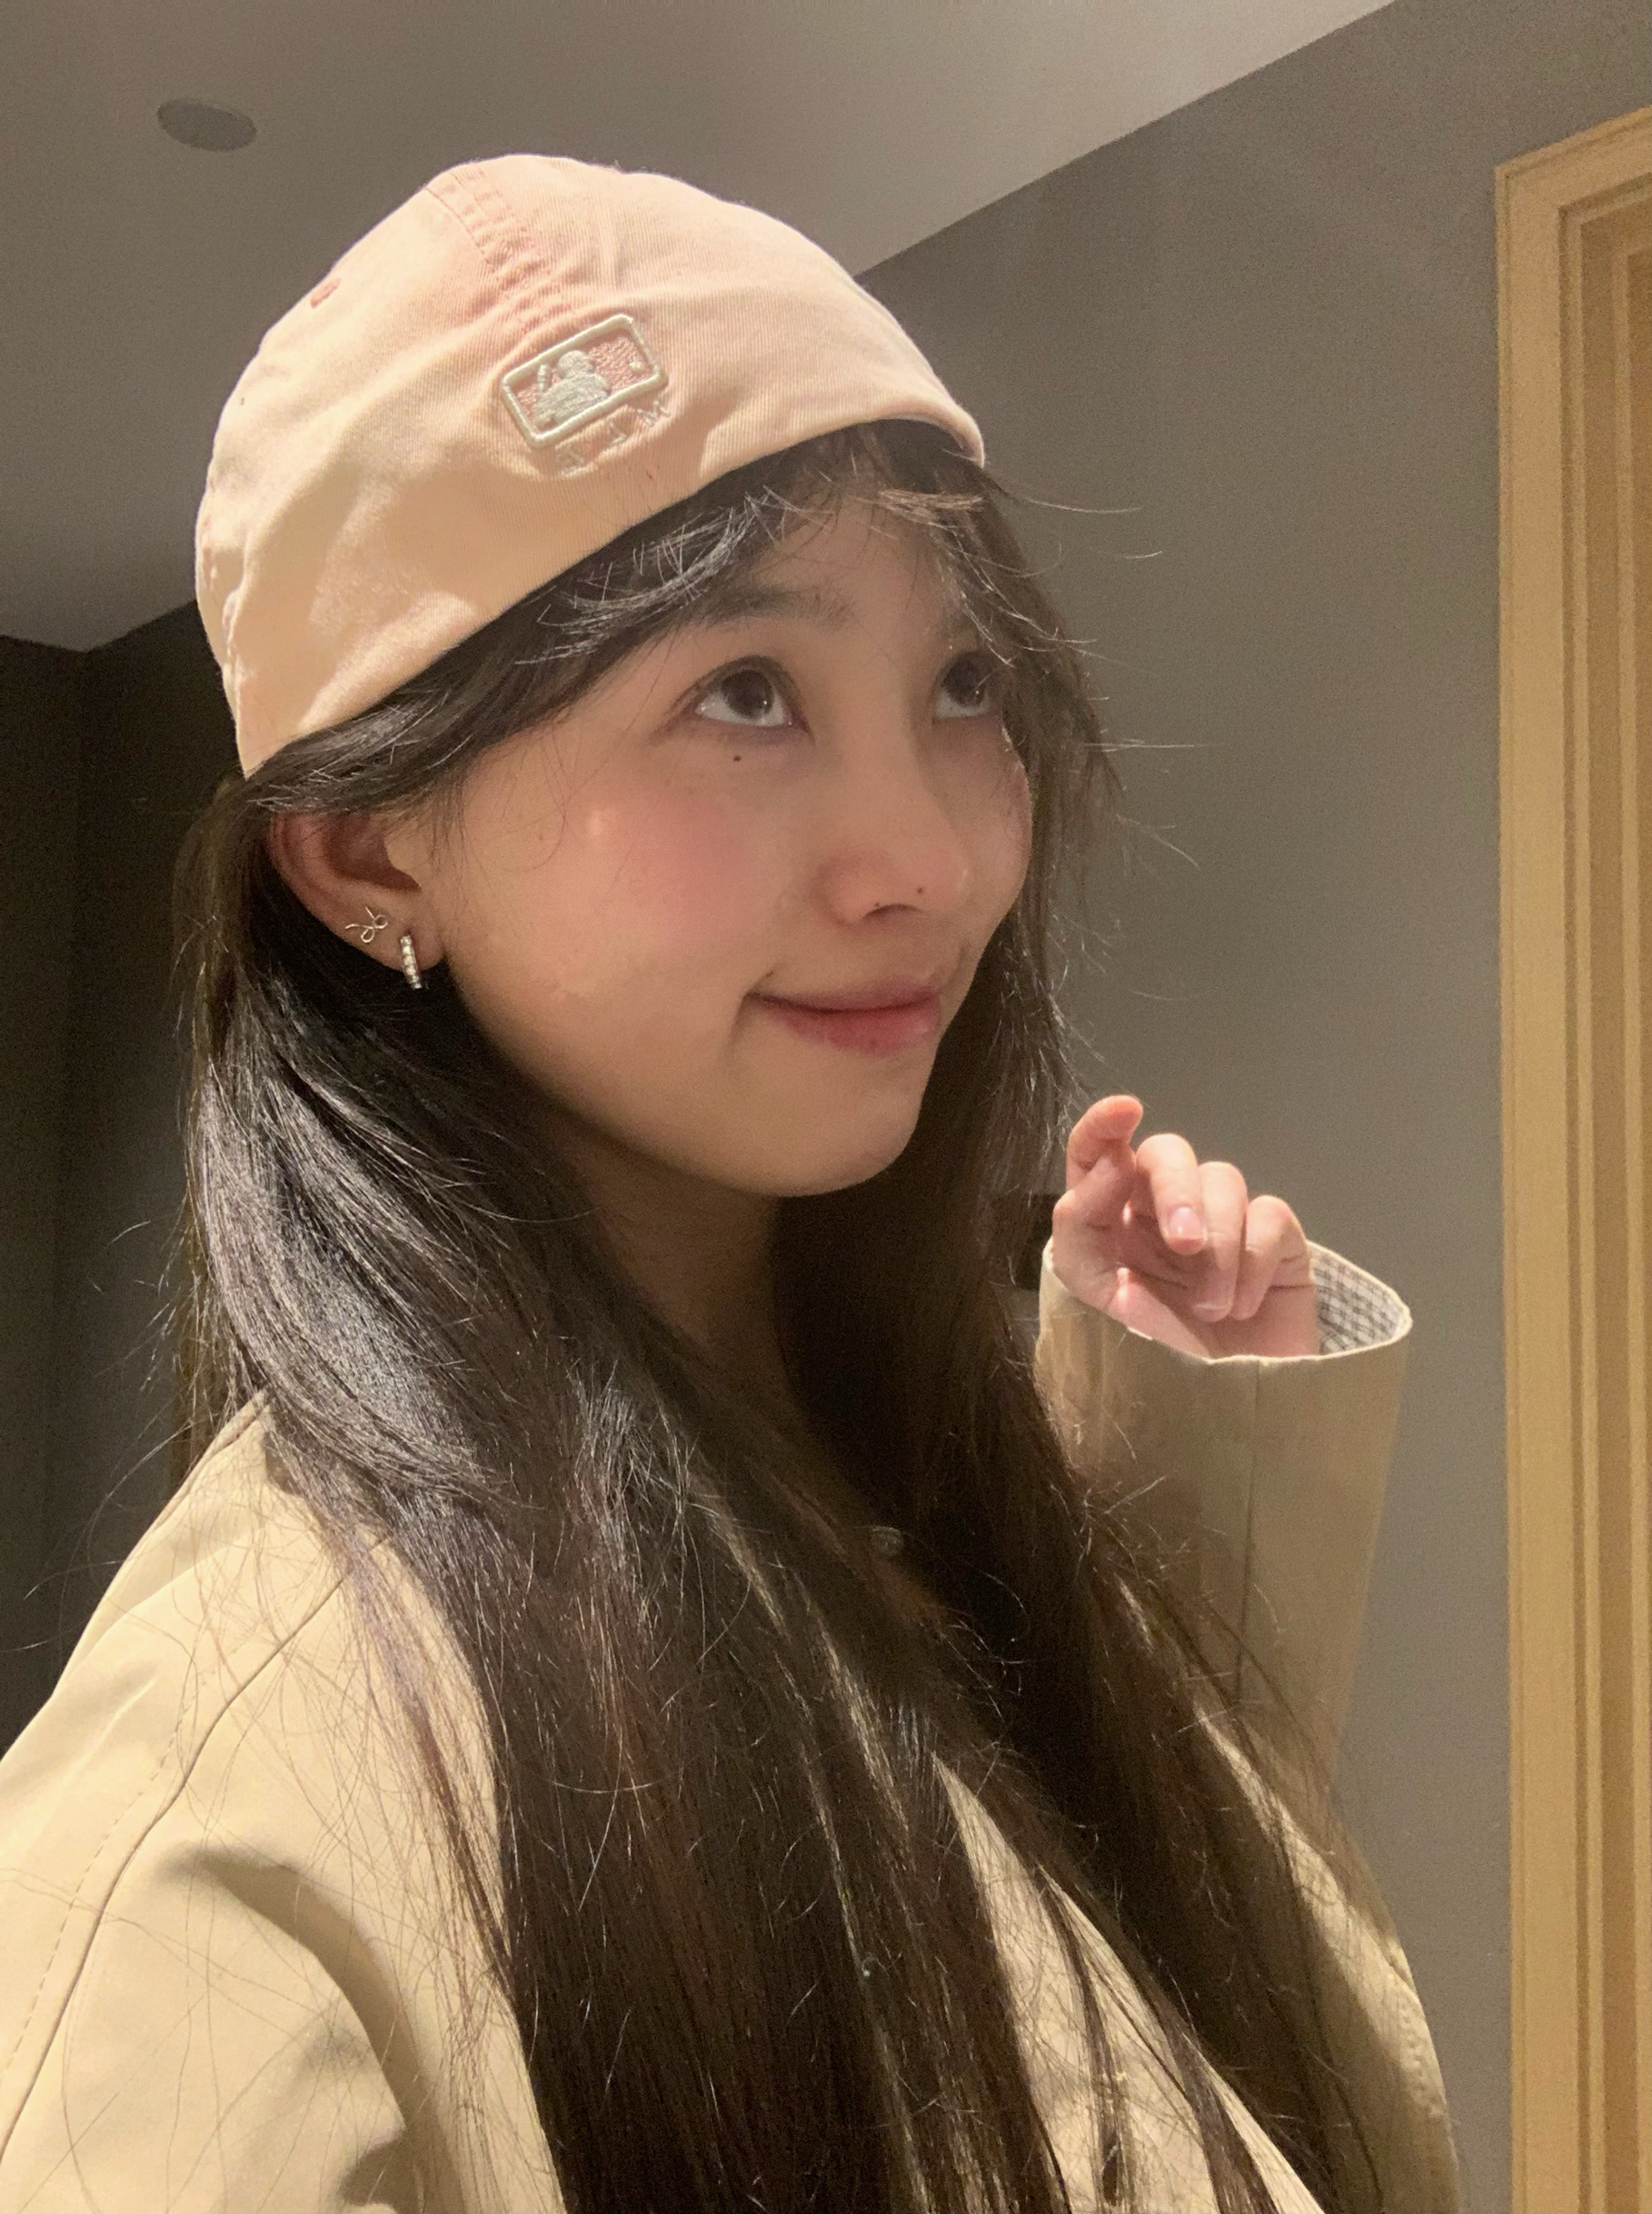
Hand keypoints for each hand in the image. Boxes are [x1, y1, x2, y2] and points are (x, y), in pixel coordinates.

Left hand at [1049, 1095, 1318, 1359]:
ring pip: (1223, 1178)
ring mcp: (1222, 1224)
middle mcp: (1161, 1214)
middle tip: (1185, 1245)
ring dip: (1217, 1245)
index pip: (1096, 1153)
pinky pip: (1268, 1215)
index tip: (1126, 1112)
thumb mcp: (1097, 1302)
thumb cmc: (1155, 1366)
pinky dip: (1253, 1260)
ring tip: (1212, 1308)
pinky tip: (1241, 1306)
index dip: (1103, 1124)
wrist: (1225, 1418)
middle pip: (1167, 1154)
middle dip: (1177, 1191)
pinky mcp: (1275, 1243)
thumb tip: (1111, 1162)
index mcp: (1109, 1223)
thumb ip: (1083, 1230)